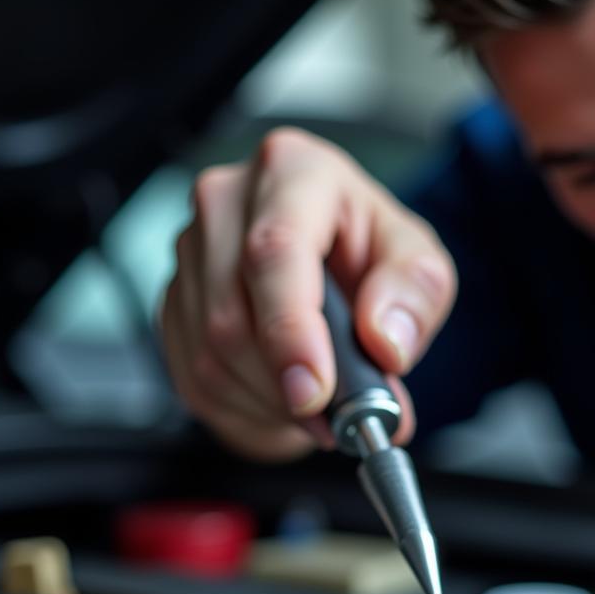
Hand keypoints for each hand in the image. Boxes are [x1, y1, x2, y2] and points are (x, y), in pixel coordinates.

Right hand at [159, 127, 455, 459]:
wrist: (332, 276)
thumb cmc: (371, 260)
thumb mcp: (422, 267)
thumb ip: (415, 296)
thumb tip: (384, 340)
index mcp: (293, 171)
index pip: (276, 251)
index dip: (290, 329)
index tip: (314, 389)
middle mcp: (225, 202)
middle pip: (232, 315)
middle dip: (284, 386)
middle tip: (332, 421)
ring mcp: (189, 254)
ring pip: (210, 356)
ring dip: (268, 403)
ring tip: (317, 410)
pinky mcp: (172, 304)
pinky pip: (195, 377)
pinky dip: (244, 407)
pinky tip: (280, 399)